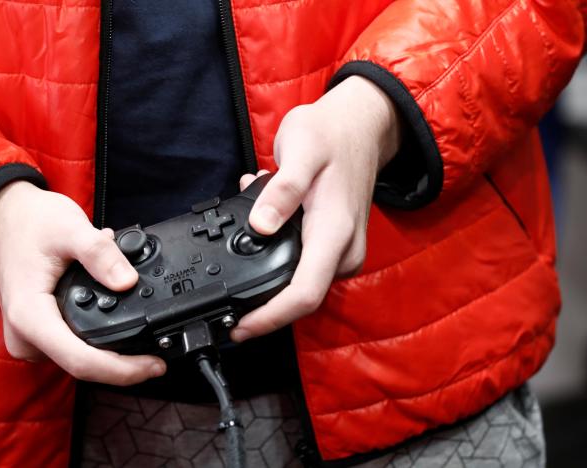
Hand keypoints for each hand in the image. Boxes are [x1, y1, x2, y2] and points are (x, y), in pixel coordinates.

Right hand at [0, 181, 165, 384]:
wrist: (1, 217)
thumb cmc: (29, 222)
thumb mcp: (69, 227)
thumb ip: (99, 253)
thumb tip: (127, 281)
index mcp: (29, 317)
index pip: (81, 361)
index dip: (123, 370)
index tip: (155, 365)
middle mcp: (26, 337)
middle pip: (84, 365)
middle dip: (125, 361)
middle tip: (158, 346)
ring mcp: (30, 339)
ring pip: (81, 357)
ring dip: (113, 344)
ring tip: (133, 307)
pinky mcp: (38, 334)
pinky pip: (74, 345)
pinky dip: (99, 333)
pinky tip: (112, 306)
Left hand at [231, 76, 401, 341]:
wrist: (362, 125)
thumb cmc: (332, 133)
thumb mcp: (302, 148)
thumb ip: (282, 189)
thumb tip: (260, 226)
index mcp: (335, 232)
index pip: (303, 294)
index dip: (269, 318)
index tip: (239, 328)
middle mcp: (343, 251)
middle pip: (299, 299)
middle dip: (259, 299)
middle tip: (223, 282)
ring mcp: (341, 251)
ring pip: (298, 283)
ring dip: (263, 268)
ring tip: (242, 229)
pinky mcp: (334, 246)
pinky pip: (301, 264)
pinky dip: (274, 252)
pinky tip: (261, 220)